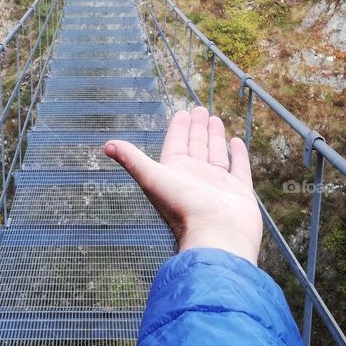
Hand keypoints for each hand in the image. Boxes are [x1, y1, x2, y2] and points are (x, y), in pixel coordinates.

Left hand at [104, 106, 262, 264]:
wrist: (217, 236)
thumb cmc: (183, 208)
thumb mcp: (153, 178)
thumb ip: (132, 160)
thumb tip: (106, 145)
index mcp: (175, 172)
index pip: (175, 144)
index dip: (178, 128)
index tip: (182, 113)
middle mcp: (196, 177)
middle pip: (195, 146)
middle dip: (197, 128)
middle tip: (200, 109)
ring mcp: (218, 184)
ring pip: (215, 153)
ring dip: (214, 136)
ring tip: (215, 119)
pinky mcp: (239, 191)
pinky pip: (238, 167)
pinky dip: (237, 154)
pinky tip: (235, 141)